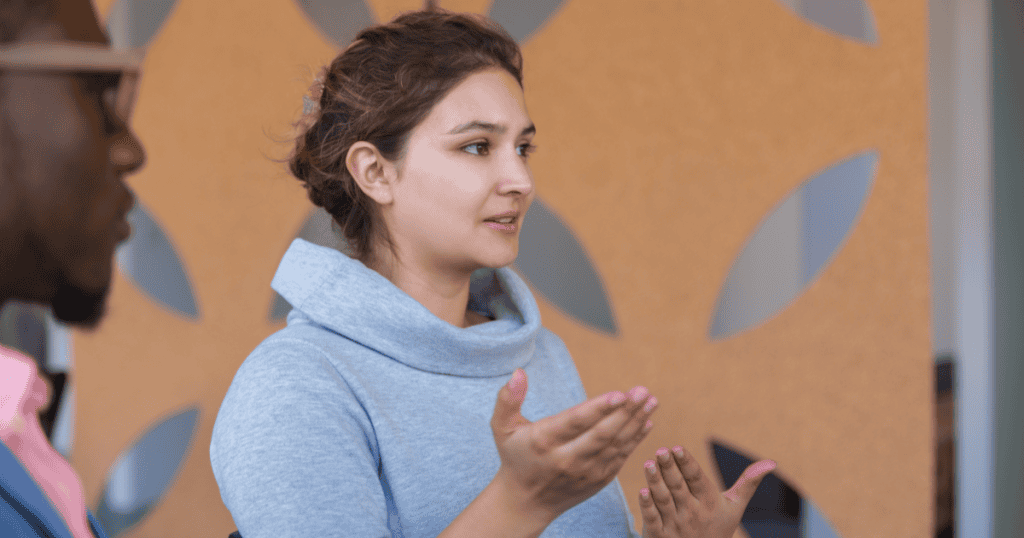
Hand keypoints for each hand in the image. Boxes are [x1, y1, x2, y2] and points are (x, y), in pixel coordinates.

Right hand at [490, 369, 657, 522]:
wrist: (525, 502)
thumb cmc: (515, 456)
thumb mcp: (502, 428)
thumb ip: (507, 400)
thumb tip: (518, 373)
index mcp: (544, 442)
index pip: (576, 423)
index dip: (599, 409)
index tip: (620, 394)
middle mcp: (567, 459)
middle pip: (601, 435)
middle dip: (626, 413)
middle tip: (643, 391)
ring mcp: (586, 473)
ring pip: (615, 446)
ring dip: (636, 423)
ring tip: (651, 401)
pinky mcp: (598, 480)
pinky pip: (620, 457)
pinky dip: (635, 440)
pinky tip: (647, 421)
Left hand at [639, 445, 775, 537]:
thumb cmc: (718, 527)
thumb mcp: (734, 507)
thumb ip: (748, 482)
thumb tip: (772, 462)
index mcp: (709, 502)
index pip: (696, 479)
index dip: (687, 464)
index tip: (677, 448)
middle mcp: (692, 512)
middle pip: (679, 487)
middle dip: (669, 469)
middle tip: (661, 451)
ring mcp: (675, 524)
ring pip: (664, 500)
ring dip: (655, 482)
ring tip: (648, 464)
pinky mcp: (660, 534)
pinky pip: (653, 519)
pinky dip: (647, 506)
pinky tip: (641, 491)